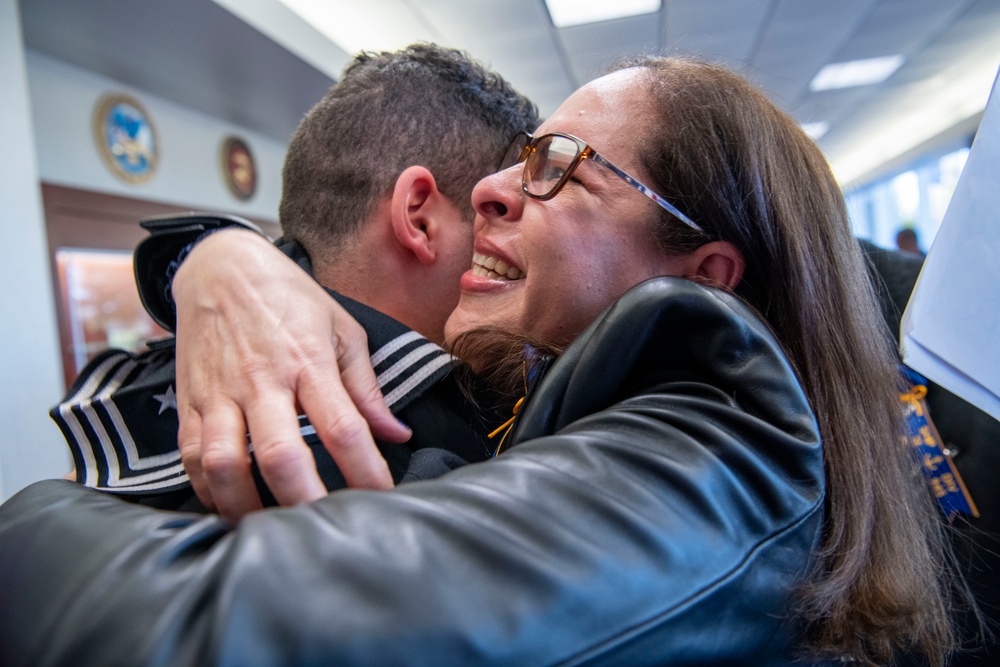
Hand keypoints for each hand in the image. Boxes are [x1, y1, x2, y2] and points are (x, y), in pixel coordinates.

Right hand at [171, 230, 410, 518]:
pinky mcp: (189, 400)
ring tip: (271, 530)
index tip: (381, 499)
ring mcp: (220, 392)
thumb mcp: (340, 329)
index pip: (344, 428)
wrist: (219, 265)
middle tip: (325, 530)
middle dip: (305, 502)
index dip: (366, 472)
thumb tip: (396, 433)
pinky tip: (231, 505)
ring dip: (247, 507)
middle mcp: (262, 380)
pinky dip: (208, 490)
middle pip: (281, 456)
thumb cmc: (289, 298)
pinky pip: (191, 457)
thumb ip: (367, 387)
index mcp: (308, 361)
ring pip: (225, 464)